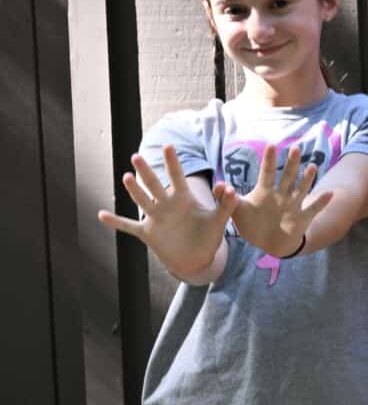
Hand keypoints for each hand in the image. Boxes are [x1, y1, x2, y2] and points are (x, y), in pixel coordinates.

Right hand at [97, 145, 234, 275]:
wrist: (196, 259)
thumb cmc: (208, 237)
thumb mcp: (219, 220)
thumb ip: (225, 204)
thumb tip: (230, 187)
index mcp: (184, 199)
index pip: (178, 176)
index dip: (173, 162)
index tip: (168, 145)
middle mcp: (167, 205)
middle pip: (154, 185)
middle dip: (147, 171)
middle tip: (137, 156)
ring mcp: (155, 218)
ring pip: (142, 201)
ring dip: (134, 190)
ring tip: (126, 177)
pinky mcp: (147, 233)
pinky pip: (129, 226)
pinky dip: (116, 222)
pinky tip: (101, 215)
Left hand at [220, 139, 325, 257]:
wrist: (269, 242)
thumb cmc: (253, 224)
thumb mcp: (237, 211)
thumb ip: (228, 198)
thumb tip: (218, 184)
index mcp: (265, 193)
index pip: (267, 173)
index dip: (269, 160)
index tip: (272, 145)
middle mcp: (281, 196)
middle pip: (288, 177)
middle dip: (291, 164)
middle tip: (295, 148)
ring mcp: (293, 206)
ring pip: (301, 190)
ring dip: (307, 179)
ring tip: (312, 167)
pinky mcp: (302, 218)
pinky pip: (313, 209)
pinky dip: (321, 202)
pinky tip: (330, 194)